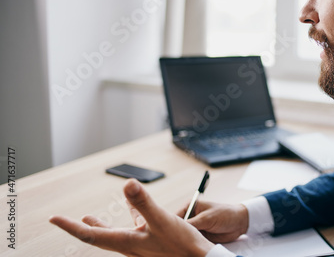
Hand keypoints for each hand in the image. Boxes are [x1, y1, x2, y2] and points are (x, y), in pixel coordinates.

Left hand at [49, 179, 213, 256]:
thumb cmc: (182, 246)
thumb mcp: (162, 220)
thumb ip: (144, 203)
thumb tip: (128, 184)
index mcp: (127, 242)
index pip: (91, 235)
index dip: (70, 226)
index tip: (54, 219)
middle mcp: (130, 246)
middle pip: (98, 236)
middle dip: (80, 228)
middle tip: (64, 222)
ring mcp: (140, 245)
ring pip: (114, 234)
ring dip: (100, 225)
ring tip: (88, 219)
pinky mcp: (151, 242)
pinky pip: (133, 228)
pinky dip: (128, 218)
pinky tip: (133, 210)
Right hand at [177, 200, 248, 242]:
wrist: (239, 223)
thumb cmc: (225, 214)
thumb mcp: (207, 218)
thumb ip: (192, 223)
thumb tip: (179, 229)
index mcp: (190, 206)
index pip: (175, 217)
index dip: (172, 226)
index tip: (169, 235)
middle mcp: (191, 216)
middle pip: (179, 227)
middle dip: (178, 235)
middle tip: (175, 243)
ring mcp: (196, 226)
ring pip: (185, 235)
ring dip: (185, 241)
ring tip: (182, 246)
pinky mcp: (200, 235)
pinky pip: (192, 241)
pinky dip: (191, 245)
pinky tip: (190, 248)